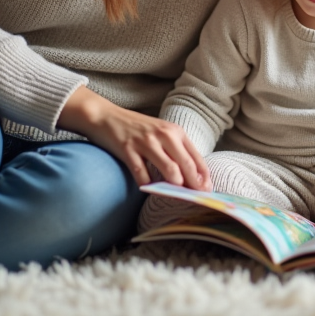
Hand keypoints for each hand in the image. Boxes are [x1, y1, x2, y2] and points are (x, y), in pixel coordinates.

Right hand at [57, 86, 209, 189]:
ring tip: (175, 195)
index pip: (196, 157)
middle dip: (194, 185)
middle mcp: (163, 135)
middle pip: (186, 165)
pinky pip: (142, 174)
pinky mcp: (128, 149)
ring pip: (169, 170)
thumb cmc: (137, 128)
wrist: (107, 116)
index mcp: (175, 131)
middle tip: (197, 199)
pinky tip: (149, 189)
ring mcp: (146, 142)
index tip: (208, 191)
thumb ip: (176, 150)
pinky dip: (148, 186)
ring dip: (174, 187)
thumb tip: (192, 177)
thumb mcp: (161, 133)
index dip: (204, 177)